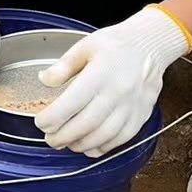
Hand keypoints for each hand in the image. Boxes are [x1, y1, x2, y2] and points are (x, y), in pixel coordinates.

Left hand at [34, 6, 191, 157]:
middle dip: (63, 137)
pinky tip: (90, 147)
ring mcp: (131, 106)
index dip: (52, 118)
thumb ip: (63, 66)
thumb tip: (44, 80)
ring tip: (67, 143)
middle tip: (50, 139)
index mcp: (99, 74)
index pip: (71, 103)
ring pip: (104, 135)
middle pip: (86, 124)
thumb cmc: (117, 44)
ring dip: (81, 144)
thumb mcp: (85, 46)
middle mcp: (117, 93)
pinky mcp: (141, 115)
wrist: (151, 45)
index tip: (41, 122)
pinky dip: (104, 147)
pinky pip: (122, 139)